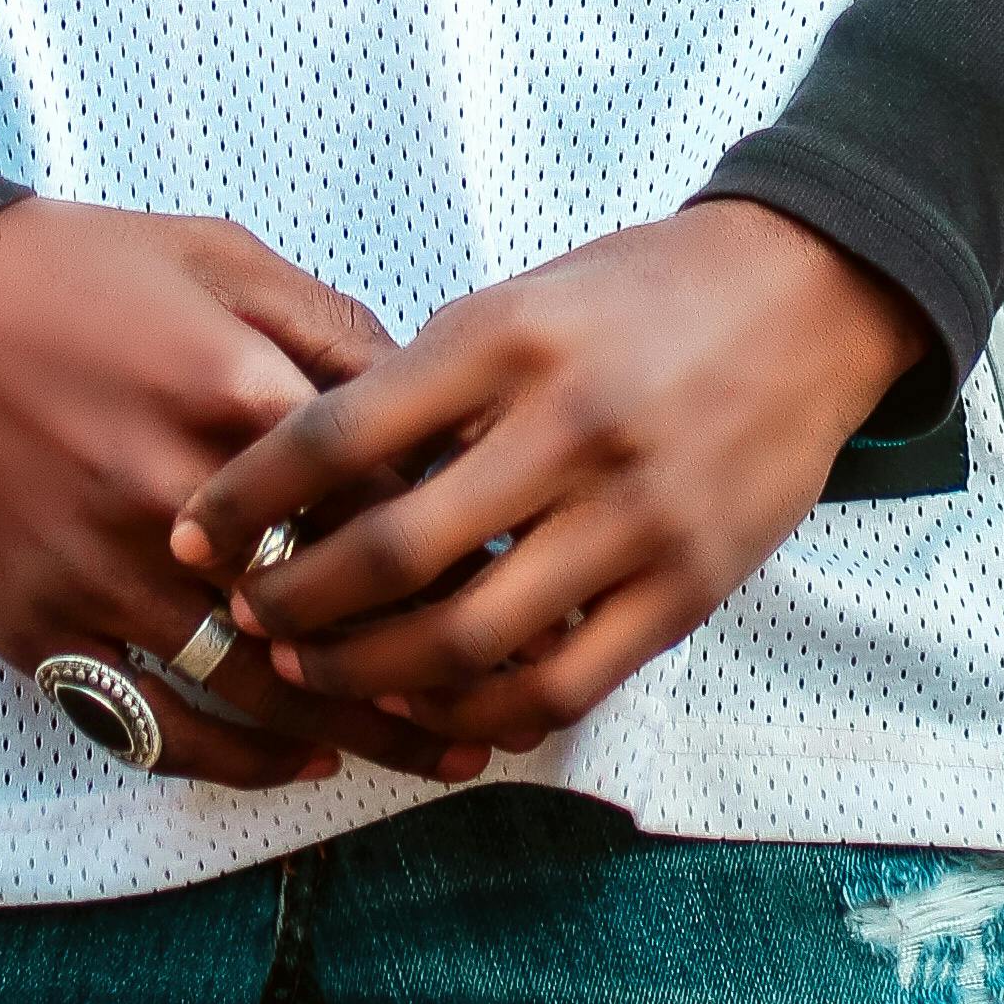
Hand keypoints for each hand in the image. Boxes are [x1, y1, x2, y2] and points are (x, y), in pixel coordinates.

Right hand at [0, 200, 473, 793]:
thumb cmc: (66, 265)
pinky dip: (234, 758)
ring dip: (353, 730)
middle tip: (497, 696)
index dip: (461, 547)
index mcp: (234, 394)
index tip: (516, 579)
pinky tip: (294, 759)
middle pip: (333, 616)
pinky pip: (152, 723)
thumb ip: (326, 326)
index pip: (383, 500)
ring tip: (430, 752)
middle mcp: (176, 498)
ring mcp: (100, 571)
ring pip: (255, 690)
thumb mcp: (214, 255)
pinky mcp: (35, 625)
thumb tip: (420, 401)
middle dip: (429, 664)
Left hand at [171, 203, 926, 763]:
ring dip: (371, 670)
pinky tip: (425, 703)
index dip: (251, 494)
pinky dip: (477, 712)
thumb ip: (430, 376)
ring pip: (470, 639)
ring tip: (315, 666)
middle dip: (297, 600)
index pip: (343, 430)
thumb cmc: (641, 291)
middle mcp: (566, 428)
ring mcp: (633, 518)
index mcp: (509, 338)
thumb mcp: (522, 296)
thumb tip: (320, 462)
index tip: (197, 530)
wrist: (806, 298)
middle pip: (395, 551)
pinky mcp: (684, 590)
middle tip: (243, 614)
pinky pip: (560, 685)